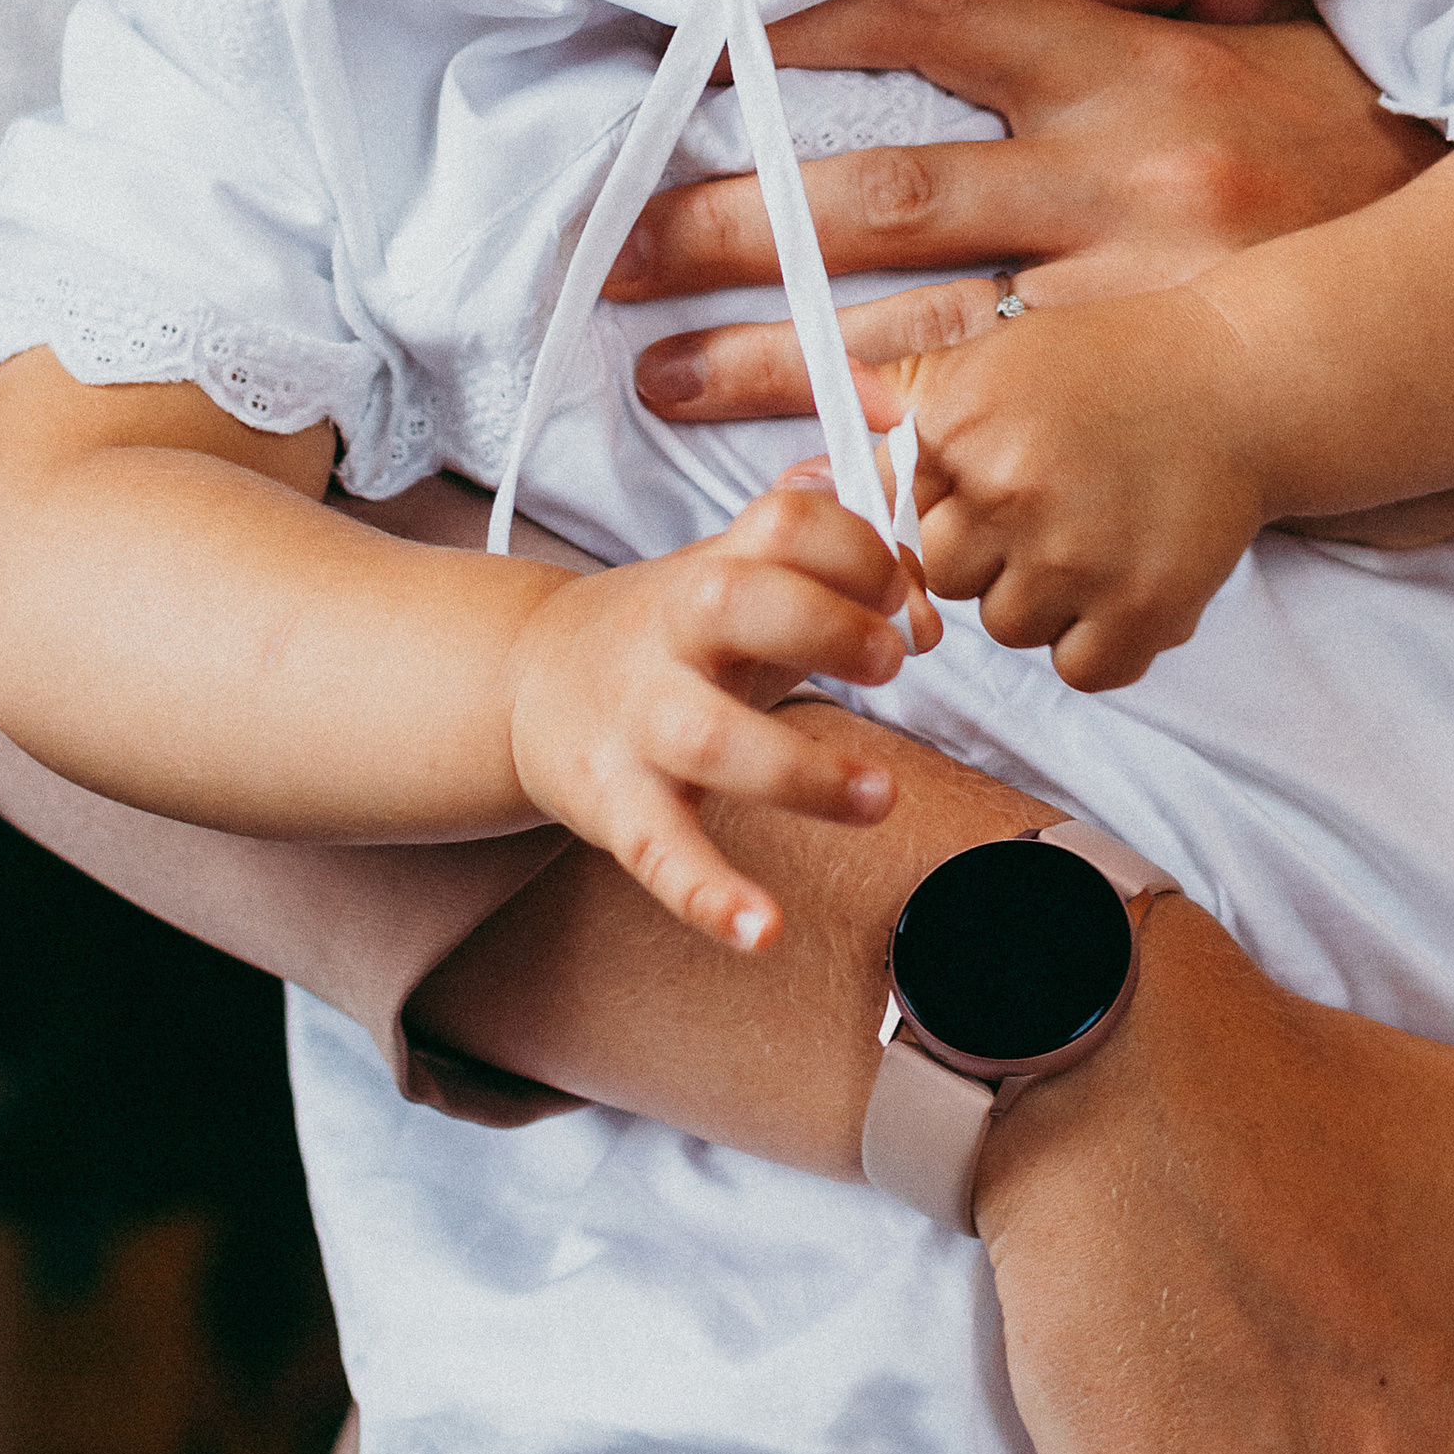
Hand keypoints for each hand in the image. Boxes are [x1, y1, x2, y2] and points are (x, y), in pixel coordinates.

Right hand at [502, 487, 929, 949]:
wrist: (532, 679)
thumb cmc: (683, 631)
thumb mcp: (749, 575)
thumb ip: (843, 565)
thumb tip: (921, 598)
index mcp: (717, 564)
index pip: (786, 522)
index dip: (859, 548)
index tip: (904, 595)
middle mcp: (672, 633)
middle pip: (736, 602)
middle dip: (827, 624)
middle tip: (894, 662)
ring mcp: (640, 719)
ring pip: (710, 738)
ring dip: (803, 772)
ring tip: (880, 796)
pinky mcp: (616, 805)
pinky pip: (660, 854)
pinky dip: (709, 895)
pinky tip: (764, 931)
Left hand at [614, 0, 1441, 425]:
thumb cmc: (1386, 144)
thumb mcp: (1289, 19)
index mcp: (1140, 70)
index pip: (942, 12)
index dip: (813, 13)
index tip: (703, 32)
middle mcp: (1125, 184)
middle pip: (888, 198)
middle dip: (736, 226)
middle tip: (615, 256)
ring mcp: (1138, 312)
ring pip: (917, 343)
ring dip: (776, 365)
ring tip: (662, 381)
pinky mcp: (1157, 417)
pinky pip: (1006, 449)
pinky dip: (901, 469)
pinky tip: (813, 488)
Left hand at [890, 284, 1267, 690]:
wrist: (1245, 383)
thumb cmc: (1114, 366)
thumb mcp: (997, 358)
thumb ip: (903, 406)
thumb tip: (801, 476)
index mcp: (963, 426)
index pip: (896, 516)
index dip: (943, 507)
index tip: (990, 489)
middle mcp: (1011, 491)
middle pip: (948, 578)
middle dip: (991, 553)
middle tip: (1055, 504)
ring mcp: (1079, 557)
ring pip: (1010, 628)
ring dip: (1047, 598)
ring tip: (1099, 532)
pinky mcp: (1144, 610)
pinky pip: (1082, 669)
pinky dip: (1104, 640)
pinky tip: (1130, 575)